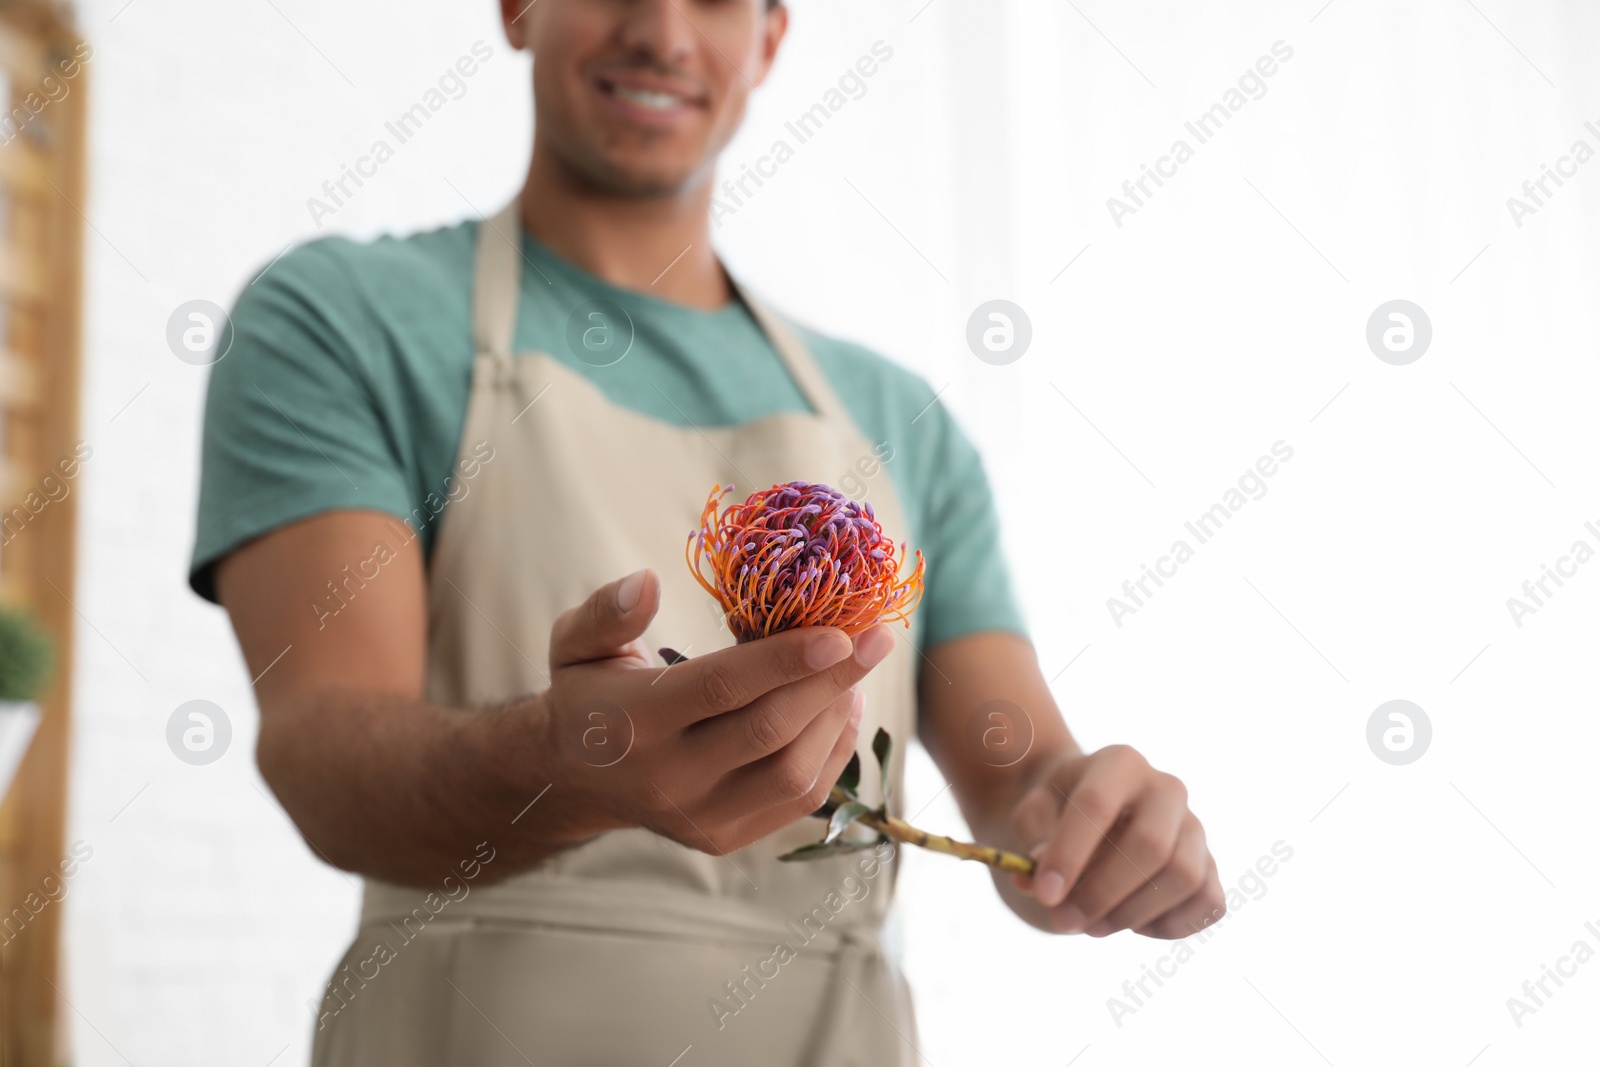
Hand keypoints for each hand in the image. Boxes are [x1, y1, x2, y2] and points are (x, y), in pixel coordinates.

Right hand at [534, 567, 894, 855]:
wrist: (573, 779)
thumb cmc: (588, 692)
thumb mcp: (575, 642)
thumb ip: (607, 611)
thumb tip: (650, 581)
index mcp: (630, 722)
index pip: (719, 688)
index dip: (784, 660)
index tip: (840, 631)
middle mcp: (666, 778)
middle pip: (768, 731)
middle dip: (832, 680)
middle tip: (878, 637)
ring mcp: (698, 817)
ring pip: (792, 773)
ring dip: (836, 716)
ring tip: (856, 669)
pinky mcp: (723, 838)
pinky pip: (797, 801)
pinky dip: (833, 753)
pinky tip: (842, 708)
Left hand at [1007, 745, 1223, 938]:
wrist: (1093, 810)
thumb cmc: (1058, 809)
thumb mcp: (1032, 813)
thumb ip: (1032, 837)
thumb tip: (1039, 878)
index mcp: (1119, 763)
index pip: (1097, 804)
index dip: (1070, 854)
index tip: (1045, 895)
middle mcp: (1166, 789)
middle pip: (1150, 845)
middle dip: (1103, 893)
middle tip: (1064, 921)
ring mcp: (1194, 827)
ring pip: (1184, 876)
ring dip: (1133, 913)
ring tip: (1092, 925)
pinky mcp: (1209, 865)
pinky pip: (1209, 904)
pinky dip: (1173, 926)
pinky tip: (1134, 924)